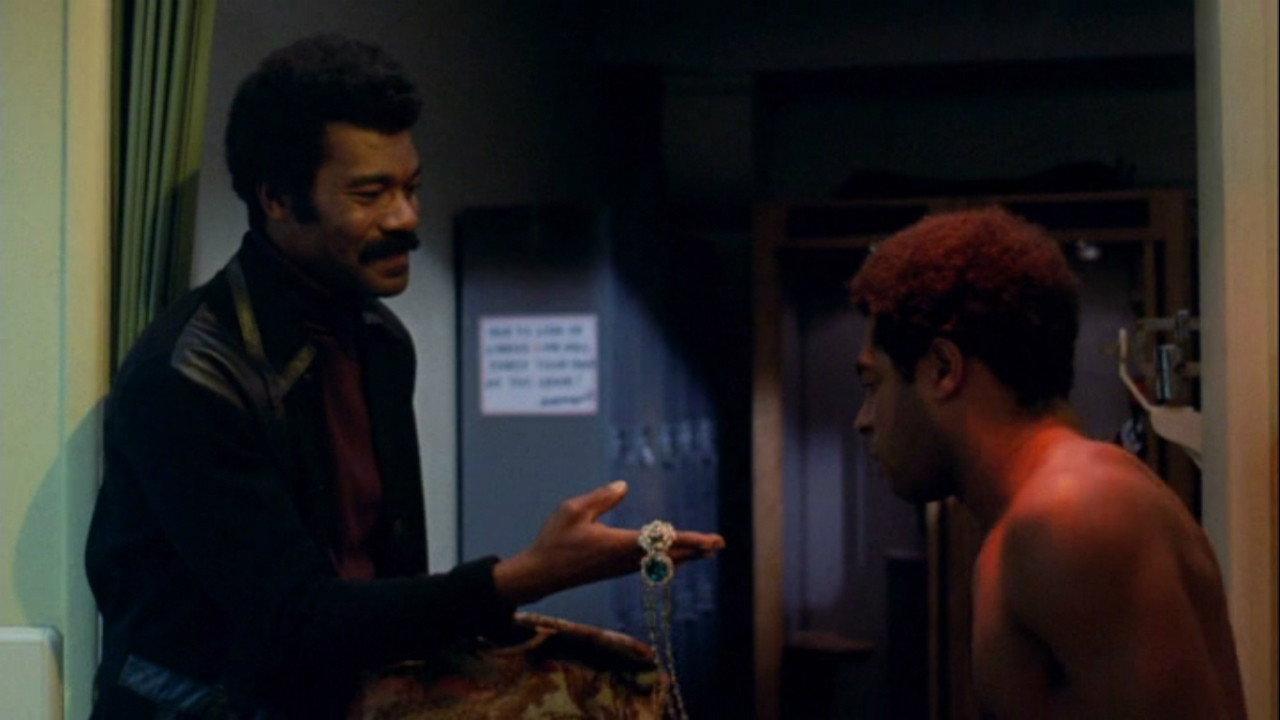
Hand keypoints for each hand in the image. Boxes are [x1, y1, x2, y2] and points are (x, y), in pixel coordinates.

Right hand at [493, 480, 724, 605]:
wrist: (541, 574)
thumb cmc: (555, 539)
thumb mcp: (573, 510)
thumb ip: (601, 497)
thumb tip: (625, 486)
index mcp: (620, 544)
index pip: (663, 542)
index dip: (690, 540)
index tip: (711, 541)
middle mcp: (626, 559)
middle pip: (669, 555)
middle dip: (696, 549)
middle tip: (719, 544)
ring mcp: (621, 567)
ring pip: (661, 562)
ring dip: (684, 554)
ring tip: (705, 549)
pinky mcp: (615, 569)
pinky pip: (650, 565)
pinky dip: (667, 558)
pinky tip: (672, 555)